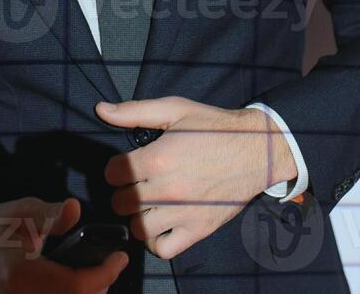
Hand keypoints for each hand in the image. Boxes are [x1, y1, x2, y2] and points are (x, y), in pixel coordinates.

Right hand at [0, 195, 128, 293]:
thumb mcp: (19, 211)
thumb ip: (48, 214)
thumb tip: (75, 209)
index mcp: (22, 274)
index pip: (76, 285)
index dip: (105, 273)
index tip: (120, 257)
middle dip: (101, 285)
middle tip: (110, 264)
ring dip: (88, 293)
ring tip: (97, 273)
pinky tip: (76, 283)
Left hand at [97, 96, 296, 259]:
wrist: (258, 150)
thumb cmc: (214, 127)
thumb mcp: (175, 109)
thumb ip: (135, 111)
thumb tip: (101, 110)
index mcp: (158, 158)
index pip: (112, 174)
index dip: (117, 167)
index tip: (128, 165)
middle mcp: (167, 190)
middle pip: (121, 202)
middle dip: (124, 191)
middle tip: (139, 183)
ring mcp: (183, 213)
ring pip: (137, 228)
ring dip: (139, 216)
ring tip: (149, 204)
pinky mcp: (198, 230)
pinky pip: (163, 249)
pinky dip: (157, 240)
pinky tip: (162, 224)